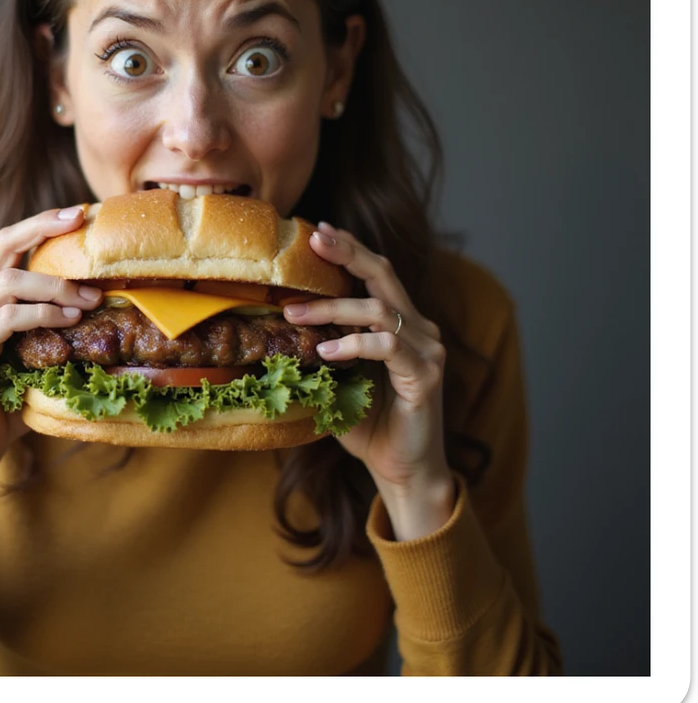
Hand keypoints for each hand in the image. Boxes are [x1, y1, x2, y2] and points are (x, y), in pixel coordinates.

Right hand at [0, 206, 102, 465]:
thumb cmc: (6, 400)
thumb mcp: (35, 353)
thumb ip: (54, 325)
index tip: (79, 212)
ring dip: (56, 285)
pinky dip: (43, 313)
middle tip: (82, 221)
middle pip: (4, 244)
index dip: (41, 223)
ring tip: (90, 298)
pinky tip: (70, 319)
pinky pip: (9, 317)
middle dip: (45, 227)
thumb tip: (105, 305)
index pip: (9, 242)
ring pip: (11, 281)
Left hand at [282, 222, 450, 501]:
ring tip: (294, 313)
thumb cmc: (369, 425)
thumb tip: (274, 330)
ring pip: (380, 309)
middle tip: (314, 238)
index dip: (350, 249)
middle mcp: (419, 329)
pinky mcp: (426, 376)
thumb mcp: (337, 380)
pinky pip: (387, 346)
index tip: (318, 230)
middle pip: (384, 274)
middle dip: (347, 252)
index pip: (377, 274)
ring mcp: (427, 351)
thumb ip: (320, 351)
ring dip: (333, 308)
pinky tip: (325, 351)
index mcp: (401, 324)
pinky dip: (354, 344)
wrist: (403, 472)